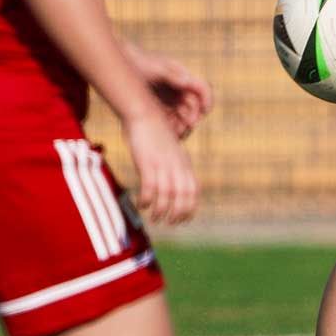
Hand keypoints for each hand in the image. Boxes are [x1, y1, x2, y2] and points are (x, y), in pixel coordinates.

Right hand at [123, 110, 199, 224]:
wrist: (144, 112)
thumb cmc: (154, 131)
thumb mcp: (170, 149)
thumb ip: (173, 164)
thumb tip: (171, 181)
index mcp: (184, 163)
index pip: (194, 191)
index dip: (190, 208)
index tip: (183, 219)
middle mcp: (177, 165)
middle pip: (184, 196)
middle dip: (178, 214)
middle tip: (169, 223)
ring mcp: (163, 164)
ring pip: (167, 196)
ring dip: (161, 211)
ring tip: (155, 219)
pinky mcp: (148, 163)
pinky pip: (150, 188)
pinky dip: (147, 200)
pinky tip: (142, 204)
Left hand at [125, 41, 213, 136]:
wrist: (119, 64)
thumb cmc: (137, 62)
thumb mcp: (155, 68)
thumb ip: (173, 75)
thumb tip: (188, 81)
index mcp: (182, 76)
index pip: (203, 89)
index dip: (208, 100)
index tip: (205, 112)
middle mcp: (179, 89)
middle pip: (194, 108)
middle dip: (192, 118)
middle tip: (184, 128)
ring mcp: (170, 99)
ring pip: (183, 118)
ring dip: (181, 126)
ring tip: (173, 133)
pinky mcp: (160, 108)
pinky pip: (170, 121)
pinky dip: (170, 128)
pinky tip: (164, 133)